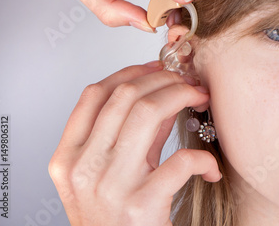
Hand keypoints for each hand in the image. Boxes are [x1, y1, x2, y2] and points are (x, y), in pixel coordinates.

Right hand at [49, 62, 220, 225]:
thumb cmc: (115, 220)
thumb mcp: (108, 174)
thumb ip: (131, 135)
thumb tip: (163, 96)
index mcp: (68, 157)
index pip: (94, 94)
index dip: (130, 71)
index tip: (156, 67)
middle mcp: (83, 167)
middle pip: (126, 96)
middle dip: (164, 79)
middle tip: (188, 82)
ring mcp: (110, 185)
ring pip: (149, 112)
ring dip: (182, 96)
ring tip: (200, 99)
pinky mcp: (142, 204)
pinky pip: (182, 161)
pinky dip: (204, 160)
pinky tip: (210, 167)